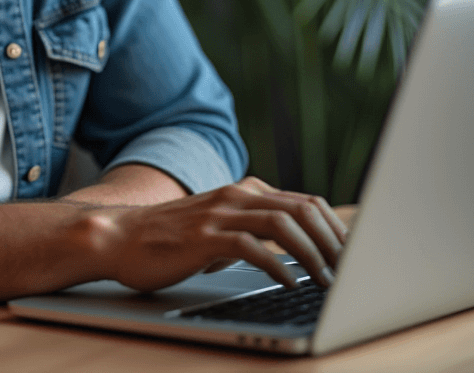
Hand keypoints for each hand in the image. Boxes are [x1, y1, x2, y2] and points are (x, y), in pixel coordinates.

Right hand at [94, 176, 346, 292]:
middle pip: (301, 209)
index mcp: (243, 191)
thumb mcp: (218, 226)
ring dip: (312, 254)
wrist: (120, 236)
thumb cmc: (171, 238)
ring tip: (327, 281)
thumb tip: (296, 247)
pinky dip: (277, 266)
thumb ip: (252, 228)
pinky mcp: (204, 237)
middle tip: (351, 272)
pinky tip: (289, 283)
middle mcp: (235, 196)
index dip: (335, 229)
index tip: (354, 257)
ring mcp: (219, 214)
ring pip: (282, 224)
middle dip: (333, 241)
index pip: (305, 202)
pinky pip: (251, 247)